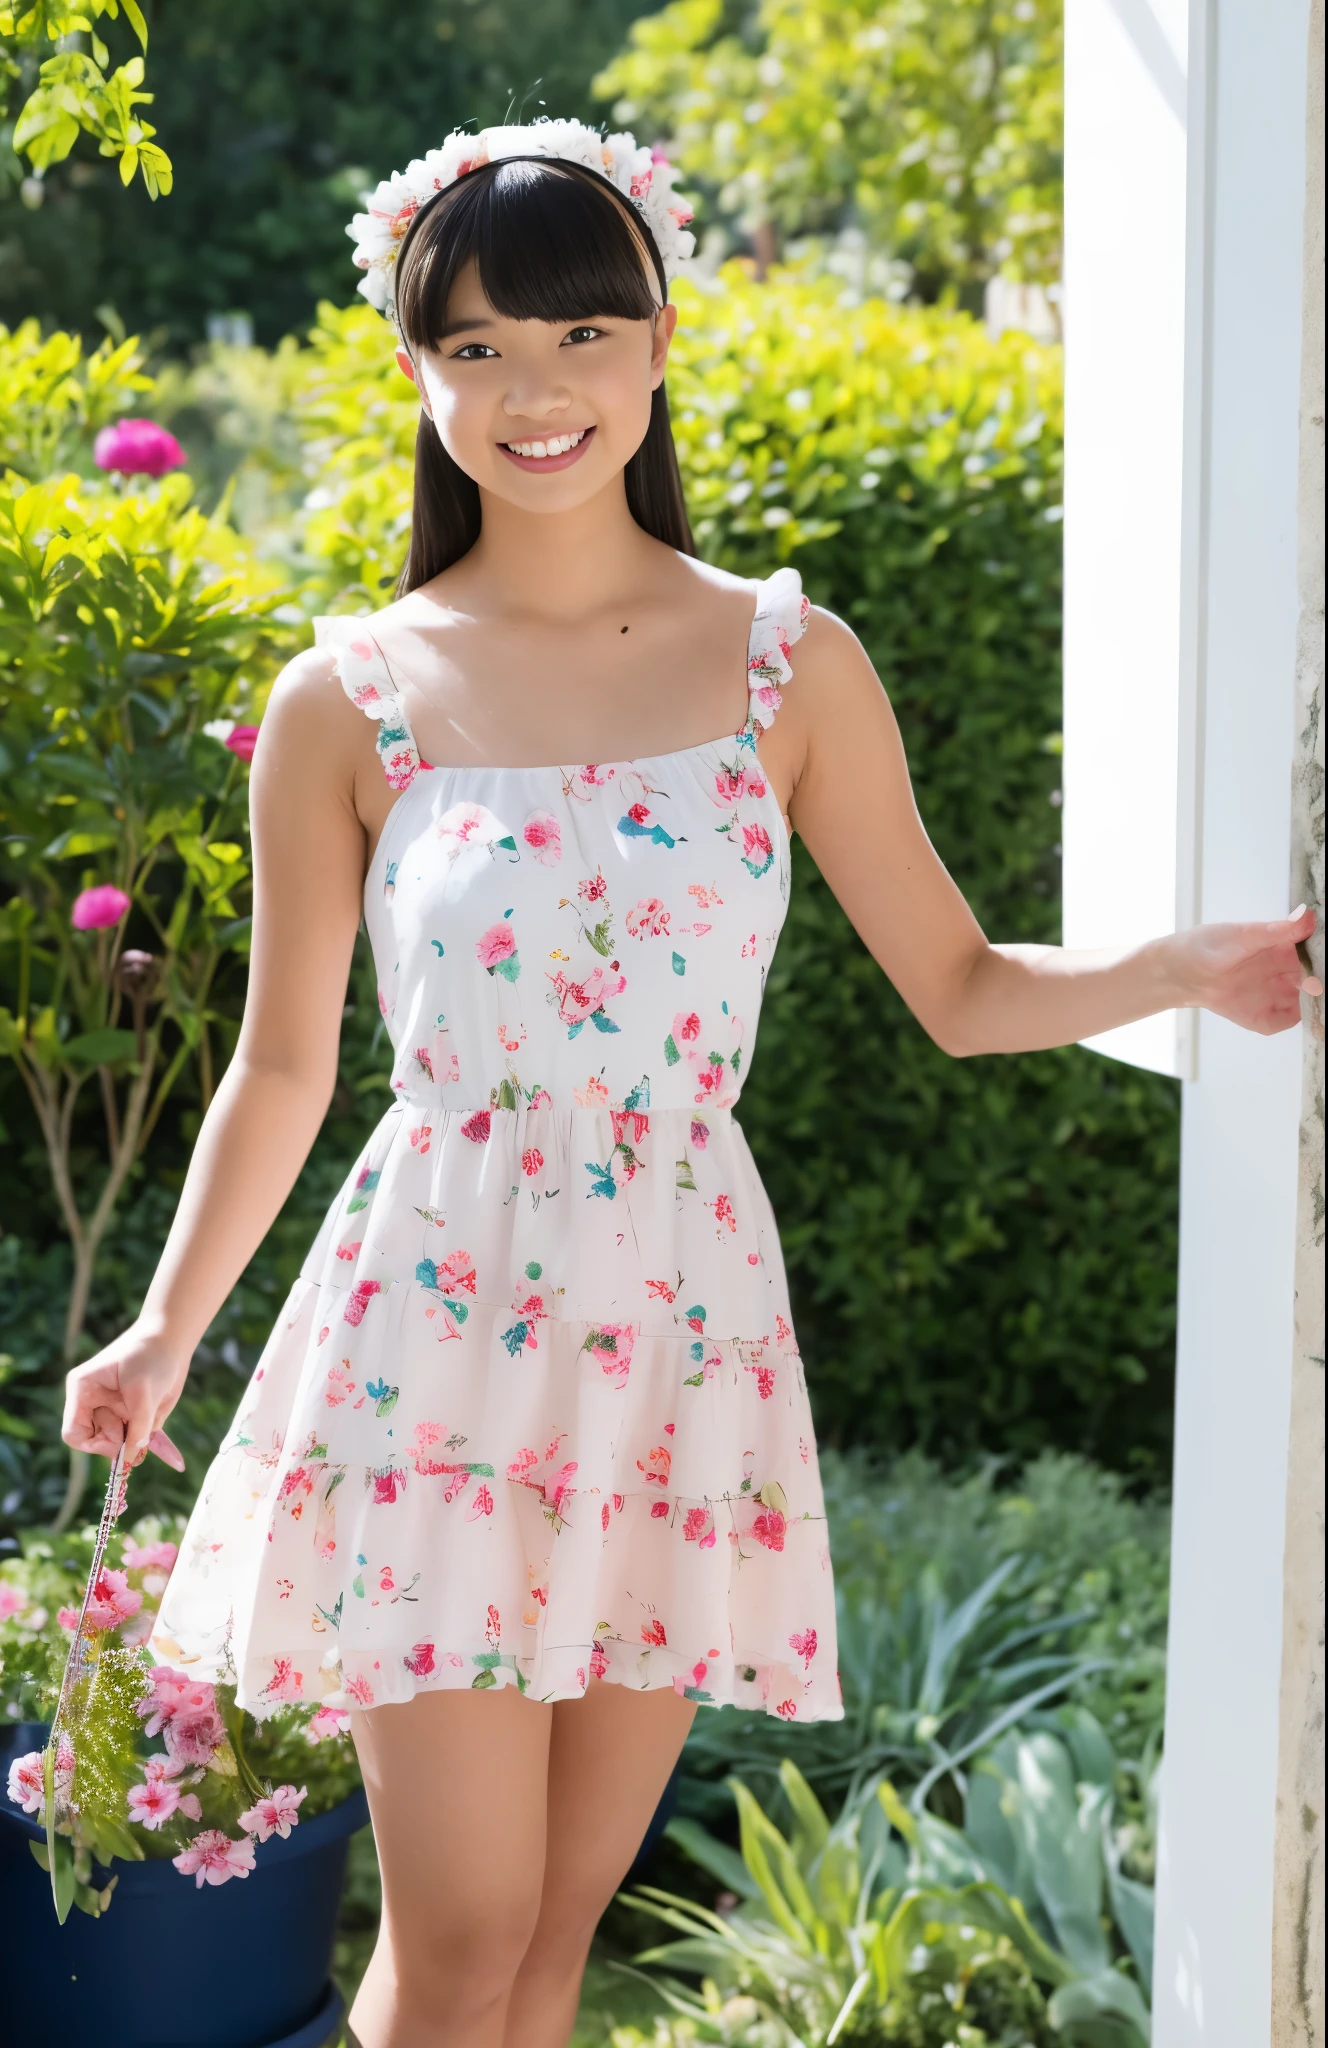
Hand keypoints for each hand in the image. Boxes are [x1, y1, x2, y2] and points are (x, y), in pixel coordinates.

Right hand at [62, 1325, 188, 1470]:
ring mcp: (115, 1410)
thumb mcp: (143, 1393)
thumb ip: (137, 1428)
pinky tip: (174, 1457)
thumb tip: (130, 1460)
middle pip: (97, 1441)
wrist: (173, 1339)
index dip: (93, 1445)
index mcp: (83, 1390)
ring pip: (121, 1443)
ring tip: (152, 1416)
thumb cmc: (151, 1355)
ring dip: (138, 1440)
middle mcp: (95, 1403)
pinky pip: (138, 1440)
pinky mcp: (134, 1415)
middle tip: (140, 1429)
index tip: (118, 1443)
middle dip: (119, 1440)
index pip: (73, 1434)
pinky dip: (151, 1444)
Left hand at [1173, 904, 1321, 1034]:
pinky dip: (1291, 1019)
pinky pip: (1284, 1021)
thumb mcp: (1243, 935)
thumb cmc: (1209, 946)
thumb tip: (1307, 916)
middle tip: (1314, 983)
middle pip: (1314, 979)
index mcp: (1286, 948)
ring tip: (1309, 994)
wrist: (1179, 971)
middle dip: (1318, 982)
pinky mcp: (1262, 1016)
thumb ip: (1276, 930)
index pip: (1315, 953)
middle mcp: (1286, 972)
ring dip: (1312, 1002)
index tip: (1321, 959)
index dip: (1320, 956)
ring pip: (1306, 1002)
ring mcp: (1275, 995)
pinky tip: (1291, 1010)